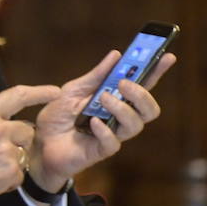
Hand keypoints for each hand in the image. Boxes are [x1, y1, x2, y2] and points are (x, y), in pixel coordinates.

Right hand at [0, 84, 58, 205]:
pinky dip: (8, 180)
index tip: (54, 92)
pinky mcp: (11, 172)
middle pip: (26, 130)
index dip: (39, 92)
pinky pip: (19, 173)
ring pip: (23, 153)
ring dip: (12, 161)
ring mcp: (6, 151)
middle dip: (18, 142)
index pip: (18, 96)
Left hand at [28, 51, 176, 189]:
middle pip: (149, 109)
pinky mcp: (101, 151)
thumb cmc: (57, 117)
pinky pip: (114, 142)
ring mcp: (112, 135)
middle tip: (124, 84)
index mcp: (115, 100)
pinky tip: (92, 123)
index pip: (143, 85)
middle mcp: (119, 118)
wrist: (38, 143)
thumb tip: (116, 54)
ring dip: (122, 108)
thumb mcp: (72, 91)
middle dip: (141, 94)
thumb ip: (95, 76)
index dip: (157, 72)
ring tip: (103, 99)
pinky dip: (105, 130)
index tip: (168, 56)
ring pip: (136, 124)